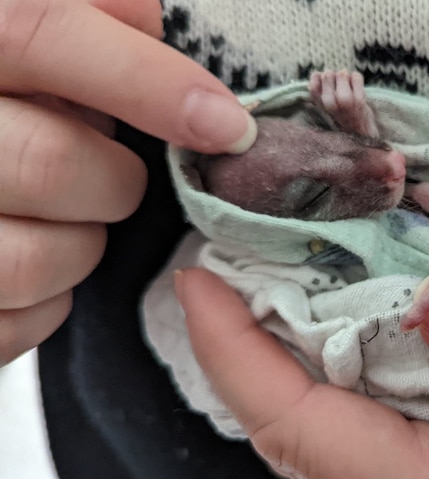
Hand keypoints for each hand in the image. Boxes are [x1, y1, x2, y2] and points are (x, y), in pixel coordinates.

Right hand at [0, 0, 257, 364]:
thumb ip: (94, 18)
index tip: (228, 125)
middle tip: (113, 177)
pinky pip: (26, 319)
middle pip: (52, 162)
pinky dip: (55, 298)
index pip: (44, 34)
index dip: (146, 80)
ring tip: (65, 218)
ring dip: (83, 244)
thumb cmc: (11, 108)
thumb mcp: (30, 42)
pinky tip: (38, 255)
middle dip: (115, 180)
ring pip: (38, 256)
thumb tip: (154, 16)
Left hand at [175, 268, 428, 478]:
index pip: (310, 433)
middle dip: (264, 340)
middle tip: (252, 250)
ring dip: (316, 342)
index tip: (202, 285)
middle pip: (310, 425)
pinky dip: (377, 357)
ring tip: (311, 266)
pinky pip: (398, 417)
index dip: (240, 360)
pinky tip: (394, 312)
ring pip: (348, 420)